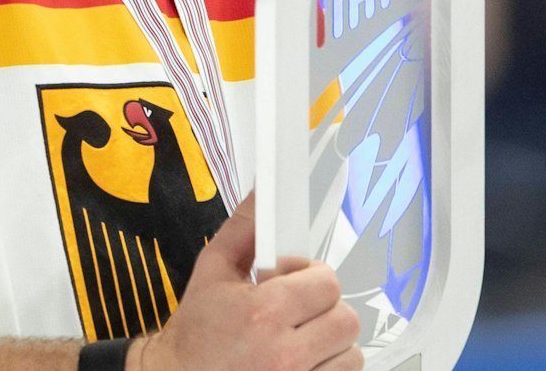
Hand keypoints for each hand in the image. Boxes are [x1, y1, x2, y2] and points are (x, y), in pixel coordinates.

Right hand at [134, 193, 360, 370]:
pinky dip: (328, 369)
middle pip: (344, 319)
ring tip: (298, 341)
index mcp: (264, 313)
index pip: (326, 282)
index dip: (310, 278)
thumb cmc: (196, 332)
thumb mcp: (212, 271)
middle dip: (322, 311)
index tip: (290, 285)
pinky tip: (301, 363)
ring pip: (349, 353)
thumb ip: (243, 228)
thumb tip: (264, 192)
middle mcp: (285, 354)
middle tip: (295, 315)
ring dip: (329, 344)